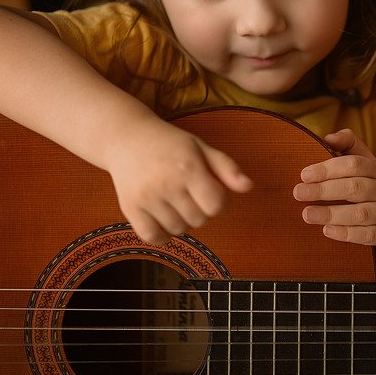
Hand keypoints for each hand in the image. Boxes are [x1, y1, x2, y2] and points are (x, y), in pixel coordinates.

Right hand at [105, 117, 252, 244]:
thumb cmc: (170, 144)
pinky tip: (163, 219)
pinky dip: (162, 234)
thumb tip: (248, 187)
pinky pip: (153, 237)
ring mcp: (146, 197)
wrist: (127, 138)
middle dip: (202, 210)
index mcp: (188, 168)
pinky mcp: (129, 208)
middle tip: (191, 194)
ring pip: (178, 229)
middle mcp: (166, 184)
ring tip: (176, 202)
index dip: (220, 202)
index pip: (216, 206)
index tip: (212, 192)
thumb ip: (227, 168)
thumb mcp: (202, 148)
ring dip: (183, 221)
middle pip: (199, 220)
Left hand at [293, 129, 375, 247]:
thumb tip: (328, 138)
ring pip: (361, 213)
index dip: (328, 168)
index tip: (304, 175)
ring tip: (307, 214)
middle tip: (298, 193)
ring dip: (332, 213)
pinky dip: (347, 233)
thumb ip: (349, 147)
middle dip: (325, 190)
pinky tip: (327, 231)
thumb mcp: (369, 166)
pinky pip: (368, 235)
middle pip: (356, 188)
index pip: (355, 164)